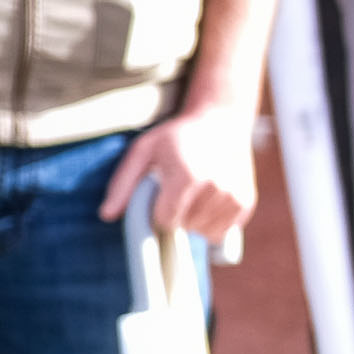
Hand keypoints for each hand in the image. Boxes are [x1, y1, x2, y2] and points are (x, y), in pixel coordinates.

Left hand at [106, 96, 260, 243]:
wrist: (221, 121)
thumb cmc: (177, 136)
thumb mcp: (143, 151)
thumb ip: (122, 184)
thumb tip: (106, 216)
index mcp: (188, 177)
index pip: (166, 221)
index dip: (158, 210)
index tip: (161, 192)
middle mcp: (215, 188)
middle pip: (186, 227)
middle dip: (178, 213)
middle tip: (179, 188)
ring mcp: (234, 196)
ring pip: (205, 232)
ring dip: (196, 219)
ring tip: (195, 193)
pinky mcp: (246, 202)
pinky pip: (223, 231)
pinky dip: (214, 221)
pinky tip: (210, 198)